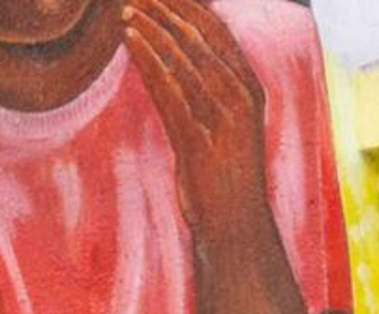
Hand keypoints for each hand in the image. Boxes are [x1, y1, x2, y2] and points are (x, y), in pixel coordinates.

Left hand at [125, 0, 271, 241]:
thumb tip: (184, 71)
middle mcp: (241, 96)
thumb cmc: (227, 180)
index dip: (190, 8)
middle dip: (170, 10)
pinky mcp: (199, 139)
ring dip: (154, 30)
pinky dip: (149, 61)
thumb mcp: (226, 131)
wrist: (235, 226)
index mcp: (250, 88)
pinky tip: (131, 42)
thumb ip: (212, 97)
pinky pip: (169, 89)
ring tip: (128, 9)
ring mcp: (221, 118)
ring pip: (184, 60)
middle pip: (201, 39)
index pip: (219, 34)